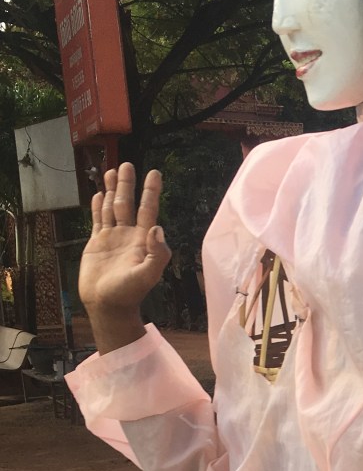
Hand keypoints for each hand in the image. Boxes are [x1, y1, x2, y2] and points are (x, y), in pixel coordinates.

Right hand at [79, 162, 171, 321]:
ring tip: (111, 172)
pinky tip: (98, 195)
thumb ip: (157, 253)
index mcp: (143, 240)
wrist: (107, 305)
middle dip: (127, 184)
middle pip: (128, 203)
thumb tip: (157, 227)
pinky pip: (98, 220)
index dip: (151, 192)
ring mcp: (112, 238)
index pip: (148, 209)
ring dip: (111, 190)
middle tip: (127, 164)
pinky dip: (97, 207)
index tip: (155, 173)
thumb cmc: (129, 293)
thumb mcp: (148, 274)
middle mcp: (128, 235)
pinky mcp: (97, 243)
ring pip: (111, 207)